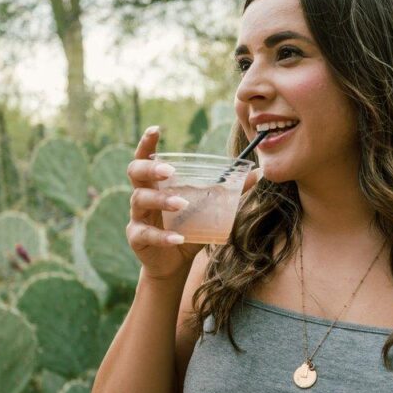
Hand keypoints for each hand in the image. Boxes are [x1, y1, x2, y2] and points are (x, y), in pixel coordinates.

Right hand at [125, 126, 261, 281]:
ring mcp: (137, 216)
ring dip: (161, 200)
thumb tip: (257, 173)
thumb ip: (228, 191)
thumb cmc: (188, 227)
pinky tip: (179, 238)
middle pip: (135, 173)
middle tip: (170, 171)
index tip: (156, 129)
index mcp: (156, 183)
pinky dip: (163, 236)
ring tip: (181, 204)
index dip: (147, 143)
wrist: (175, 263)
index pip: (145, 158)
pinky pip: (146, 234)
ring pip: (140, 201)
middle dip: (150, 168)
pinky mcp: (137, 238)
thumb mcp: (207, 208)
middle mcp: (142, 195)